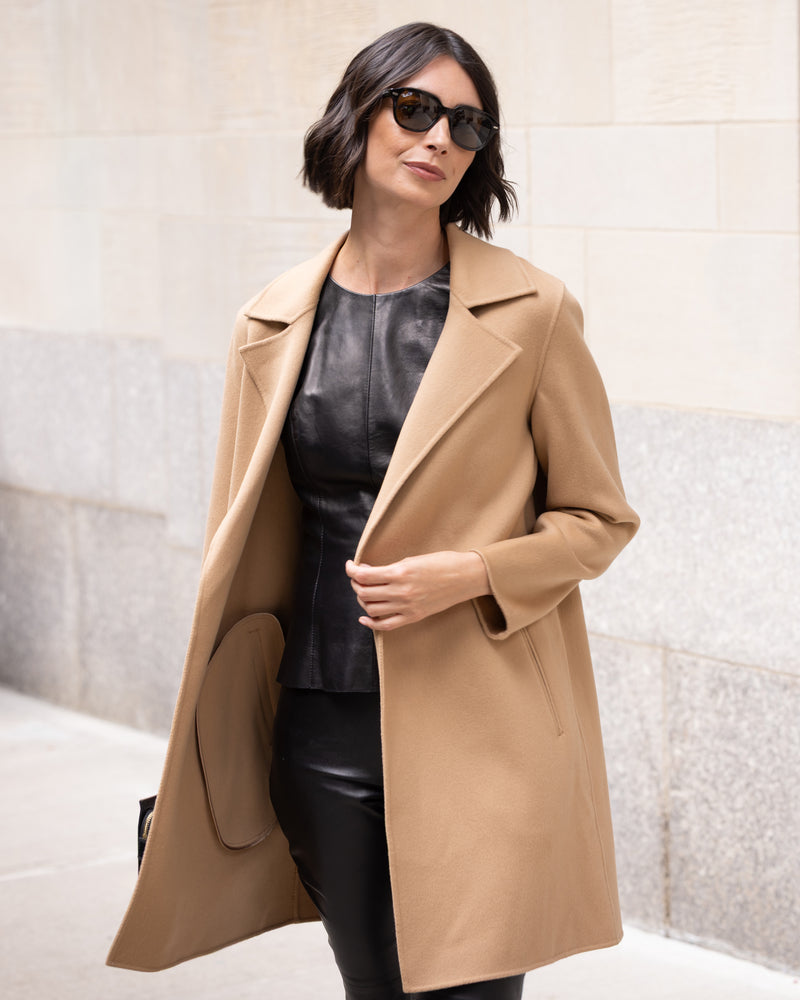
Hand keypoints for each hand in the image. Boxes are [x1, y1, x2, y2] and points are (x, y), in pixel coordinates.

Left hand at [345, 551, 489, 631]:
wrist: (465, 576)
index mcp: (400, 572)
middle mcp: (401, 591)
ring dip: (363, 600)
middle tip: (358, 577)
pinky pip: (385, 625)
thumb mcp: (412, 559)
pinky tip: (365, 617)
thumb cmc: (442, 562)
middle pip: (364, 592)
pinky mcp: (413, 617)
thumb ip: (390, 568)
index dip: (351, 570)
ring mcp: (407, 606)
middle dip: (356, 584)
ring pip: (371, 609)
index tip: (350, 565)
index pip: (364, 575)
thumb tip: (369, 572)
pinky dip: (371, 623)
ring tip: (365, 592)